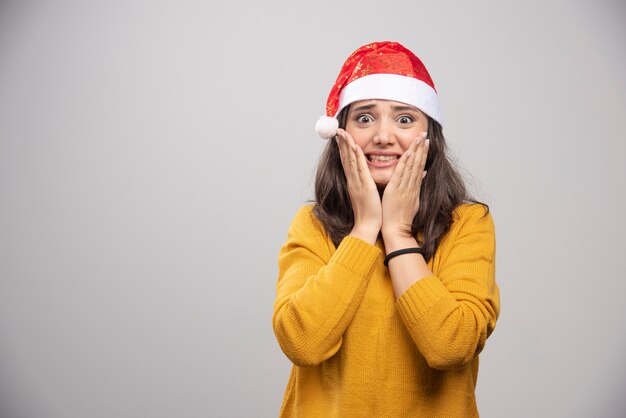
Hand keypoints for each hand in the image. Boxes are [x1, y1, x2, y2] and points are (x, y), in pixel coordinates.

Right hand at [336, 128, 381, 243]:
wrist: (367, 226)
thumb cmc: (369, 212)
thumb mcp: (366, 195)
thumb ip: (365, 185)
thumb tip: (366, 179)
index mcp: (354, 182)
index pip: (347, 162)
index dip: (343, 149)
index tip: (341, 137)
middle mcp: (353, 180)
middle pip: (345, 158)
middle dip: (341, 143)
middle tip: (338, 130)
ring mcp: (357, 182)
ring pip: (350, 160)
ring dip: (346, 145)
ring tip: (343, 132)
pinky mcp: (363, 186)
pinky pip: (359, 168)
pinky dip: (356, 156)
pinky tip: (354, 146)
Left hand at [381, 133, 428, 238]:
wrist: (397, 229)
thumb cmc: (401, 216)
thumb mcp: (413, 200)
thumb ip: (417, 186)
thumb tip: (423, 174)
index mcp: (414, 188)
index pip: (420, 167)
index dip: (423, 154)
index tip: (426, 142)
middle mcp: (411, 186)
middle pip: (418, 164)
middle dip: (422, 148)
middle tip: (425, 134)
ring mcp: (405, 188)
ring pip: (412, 166)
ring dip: (416, 151)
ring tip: (420, 138)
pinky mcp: (396, 190)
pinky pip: (401, 174)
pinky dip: (405, 163)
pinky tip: (408, 152)